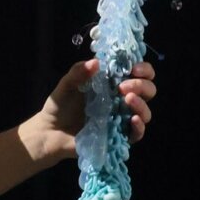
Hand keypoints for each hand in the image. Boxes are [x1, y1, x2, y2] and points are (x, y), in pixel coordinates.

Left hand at [27, 59, 157, 163]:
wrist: (50, 132)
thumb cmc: (60, 105)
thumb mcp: (67, 85)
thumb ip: (78, 72)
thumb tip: (96, 62)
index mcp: (113, 84)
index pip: (138, 73)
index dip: (143, 69)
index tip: (134, 68)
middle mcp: (122, 100)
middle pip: (148, 91)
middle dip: (141, 85)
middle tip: (123, 87)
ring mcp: (122, 119)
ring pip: (145, 112)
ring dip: (141, 104)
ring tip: (127, 99)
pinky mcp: (119, 137)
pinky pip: (137, 133)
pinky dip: (139, 127)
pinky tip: (133, 119)